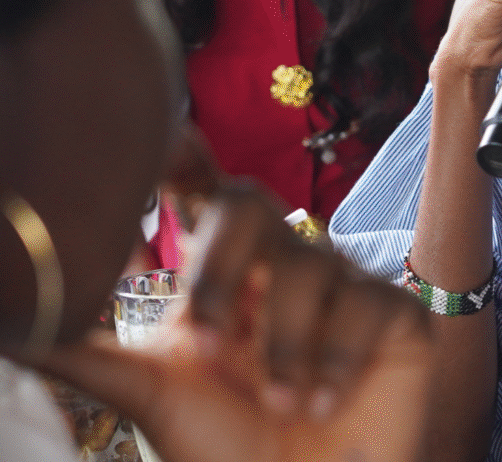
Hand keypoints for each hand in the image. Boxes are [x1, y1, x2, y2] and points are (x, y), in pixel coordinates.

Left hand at [39, 183, 431, 461]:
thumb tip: (18, 330)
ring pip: (310, 265)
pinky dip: (337, 359)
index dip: (188, 158)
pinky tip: (327, 400)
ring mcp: (344, 287)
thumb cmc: (229, 452)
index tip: (165, 140)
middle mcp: (282, 267)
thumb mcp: (156, 396)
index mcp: (226, 276)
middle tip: (208, 338)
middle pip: (253, 206)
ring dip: (284, 347)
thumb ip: (92, 359)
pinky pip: (366, 303)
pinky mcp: (394, 314)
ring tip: (282, 405)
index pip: (207, 197)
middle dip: (223, 267)